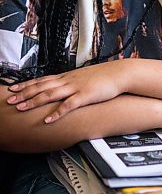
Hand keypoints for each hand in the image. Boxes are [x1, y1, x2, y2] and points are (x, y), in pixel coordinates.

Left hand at [7, 62, 127, 122]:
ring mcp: (75, 88)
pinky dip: (57, 113)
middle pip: (41, 86)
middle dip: (24, 93)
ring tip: (21, 108)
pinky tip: (48, 120)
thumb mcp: (83, 78)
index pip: (42, 79)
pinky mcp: (85, 96)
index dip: (26, 84)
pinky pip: (68, 105)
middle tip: (10, 100)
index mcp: (67, 77)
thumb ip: (71, 83)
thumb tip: (62, 87)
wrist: (119, 73)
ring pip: (50, 94)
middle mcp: (68, 81)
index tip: (13, 89)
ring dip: (34, 101)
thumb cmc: (103, 77)